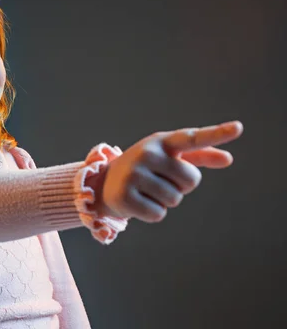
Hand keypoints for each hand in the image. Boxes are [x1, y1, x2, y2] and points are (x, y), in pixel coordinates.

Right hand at [98, 120, 243, 222]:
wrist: (105, 182)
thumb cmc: (146, 168)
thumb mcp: (169, 157)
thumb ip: (199, 155)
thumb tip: (228, 159)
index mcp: (161, 141)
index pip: (192, 138)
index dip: (217, 133)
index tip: (239, 128)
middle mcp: (146, 153)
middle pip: (190, 180)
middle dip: (180, 187)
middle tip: (159, 181)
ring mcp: (134, 174)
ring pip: (174, 199)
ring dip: (165, 201)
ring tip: (147, 191)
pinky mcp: (125, 197)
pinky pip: (158, 214)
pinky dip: (152, 213)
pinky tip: (139, 202)